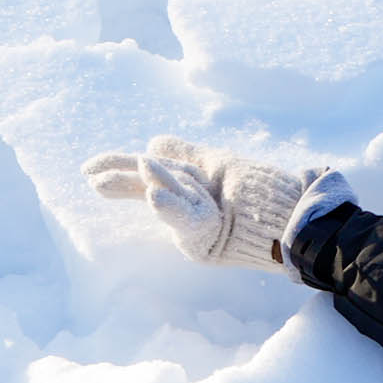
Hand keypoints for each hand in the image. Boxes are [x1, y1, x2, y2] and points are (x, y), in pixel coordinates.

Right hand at [81, 138, 336, 269]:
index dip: (117, 170)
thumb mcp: (217, 165)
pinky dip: (171, 208)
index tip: (88, 170)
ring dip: (151, 183)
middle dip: (120, 182)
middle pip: (147, 189)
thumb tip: (152, 144)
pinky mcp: (210, 238)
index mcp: (185, 188)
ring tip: (122, 172)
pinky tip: (153, 196)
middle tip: (90, 176)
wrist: (294, 220)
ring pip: (167, 202)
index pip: (143, 175)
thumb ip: (184, 155)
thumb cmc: (261, 192)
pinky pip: (187, 220)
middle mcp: (186, 208)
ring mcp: (197, 225)